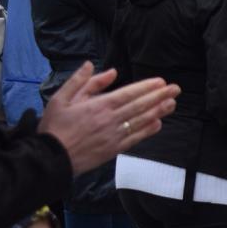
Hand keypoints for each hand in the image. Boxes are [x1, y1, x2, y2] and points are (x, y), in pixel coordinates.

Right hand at [38, 63, 179, 174]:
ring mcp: (114, 135)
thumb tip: (108, 70)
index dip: (147, 88)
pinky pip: (136, 138)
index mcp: (98, 105)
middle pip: (140, 106)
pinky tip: (158, 123)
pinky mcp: (114, 149)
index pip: (129, 94)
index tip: (161, 82)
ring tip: (173, 103)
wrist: (51, 157)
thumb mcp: (62, 98)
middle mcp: (110, 120)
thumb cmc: (54, 126)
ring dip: (159, 111)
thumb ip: (84, 82)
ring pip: (141, 121)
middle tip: (176, 89)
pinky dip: (148, 130)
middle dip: (159, 96)